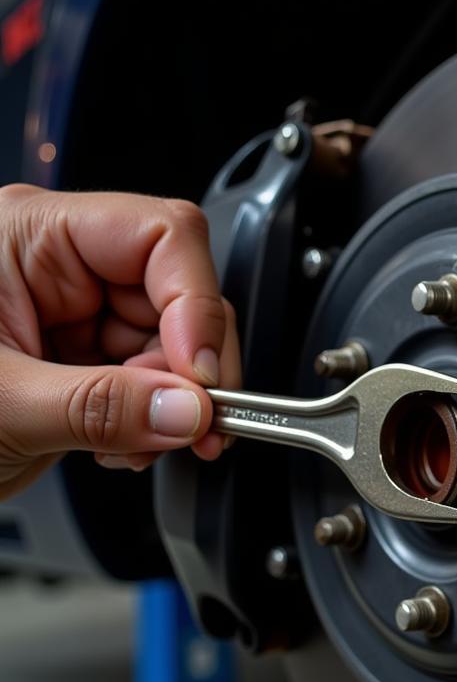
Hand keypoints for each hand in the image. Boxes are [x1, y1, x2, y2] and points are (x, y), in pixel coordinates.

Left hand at [0, 184, 240, 499]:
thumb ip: (101, 406)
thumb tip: (189, 410)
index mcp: (28, 236)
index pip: (159, 237)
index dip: (196, 303)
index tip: (202, 376)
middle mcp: (59, 267)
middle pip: (177, 294)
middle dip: (190, 367)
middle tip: (194, 423)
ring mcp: (74, 317)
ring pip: (174, 346)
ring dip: (174, 405)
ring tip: (137, 444)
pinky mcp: (84, 363)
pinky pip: (153, 383)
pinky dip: (156, 422)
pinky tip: (122, 446)